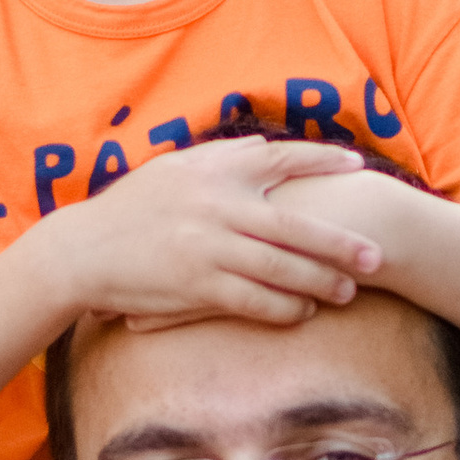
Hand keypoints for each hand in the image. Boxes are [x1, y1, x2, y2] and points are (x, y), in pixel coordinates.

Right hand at [55, 137, 384, 329]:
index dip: (323, 161)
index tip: (359, 165)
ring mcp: (209, 248)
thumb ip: (220, 157)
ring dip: (321, 281)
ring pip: (283, 268)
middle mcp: (217, 206)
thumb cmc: (130, 209)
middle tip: (377, 255)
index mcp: (213, 171)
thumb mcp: (172, 168)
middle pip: (296, 225)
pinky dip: (284, 308)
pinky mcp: (198, 287)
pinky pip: (254, 301)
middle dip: (341, 242)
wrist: (82, 251)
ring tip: (349, 291)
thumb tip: (264, 147)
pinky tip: (304, 312)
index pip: (281, 159)